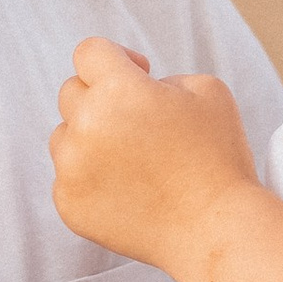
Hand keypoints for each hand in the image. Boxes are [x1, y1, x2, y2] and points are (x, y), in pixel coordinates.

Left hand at [49, 38, 259, 271]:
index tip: (138, 75)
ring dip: (90, 139)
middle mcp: (86, 126)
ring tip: (135, 160)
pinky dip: (90, 179)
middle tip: (141, 123)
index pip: (89, 52)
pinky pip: (66, 177)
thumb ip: (163, 76)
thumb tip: (138, 84)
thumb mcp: (207, 91)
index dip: (116, 57)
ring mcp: (72, 169)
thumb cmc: (218, 159)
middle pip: (71, 92)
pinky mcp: (69, 204)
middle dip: (102, 98)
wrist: (215, 230)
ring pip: (64, 136)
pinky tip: (129, 189)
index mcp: (118, 90)